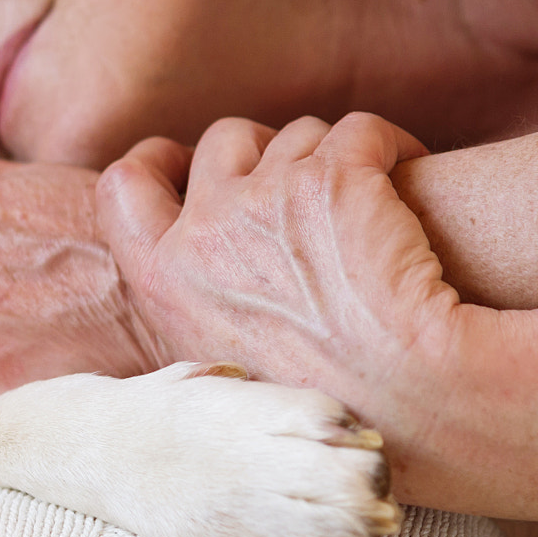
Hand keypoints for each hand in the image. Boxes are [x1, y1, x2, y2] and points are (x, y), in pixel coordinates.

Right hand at [94, 113, 452, 413]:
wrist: (412, 407)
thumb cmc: (328, 405)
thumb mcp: (222, 366)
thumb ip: (199, 307)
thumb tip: (209, 280)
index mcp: (163, 281)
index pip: (123, 187)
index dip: (158, 161)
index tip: (188, 162)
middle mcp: (204, 231)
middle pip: (224, 142)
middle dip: (269, 150)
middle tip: (313, 187)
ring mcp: (265, 199)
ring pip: (300, 135)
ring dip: (337, 156)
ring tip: (378, 202)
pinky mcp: (334, 179)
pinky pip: (363, 130)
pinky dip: (394, 147)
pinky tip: (414, 177)